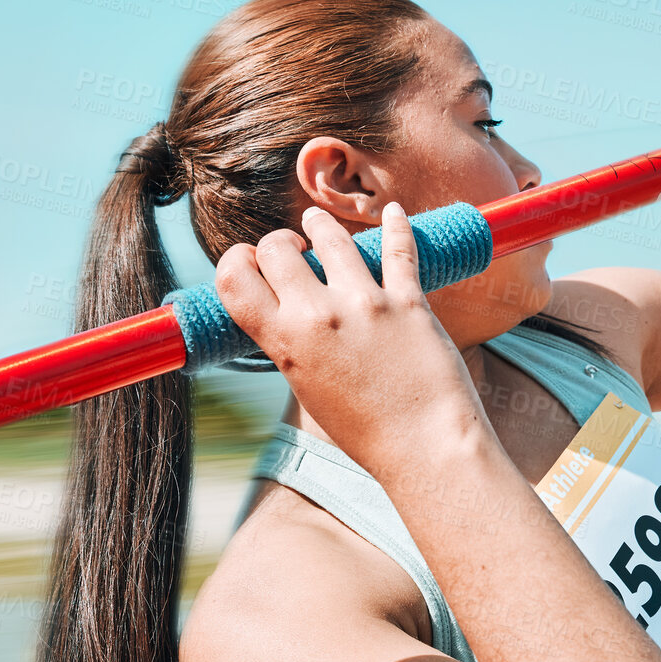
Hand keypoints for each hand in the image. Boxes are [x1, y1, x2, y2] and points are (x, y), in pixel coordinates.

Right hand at [212, 202, 494, 477]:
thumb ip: (293, 345)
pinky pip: (399, 248)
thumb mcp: (309, 389)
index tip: (251, 262)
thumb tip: (285, 311)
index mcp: (285, 344)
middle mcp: (319, 317)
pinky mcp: (409, 301)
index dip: (236, 261)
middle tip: (292, 251)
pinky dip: (396, 224)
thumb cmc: (366, 432)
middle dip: (279, 243)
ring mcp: (365, 304)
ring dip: (320, 226)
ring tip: (318, 225)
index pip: (234, 278)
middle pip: (277, 248)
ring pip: (332, 237)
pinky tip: (394, 212)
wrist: (426, 448)